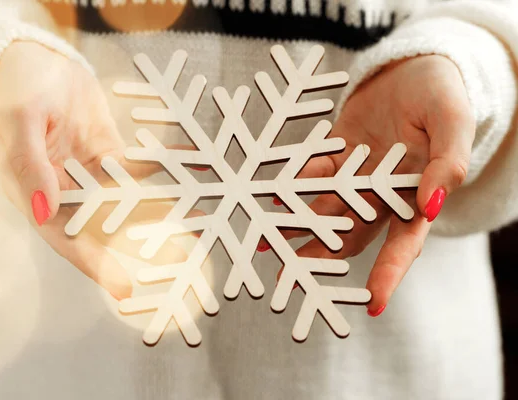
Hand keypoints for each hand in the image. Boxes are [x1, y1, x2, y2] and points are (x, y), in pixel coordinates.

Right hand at [0, 42, 187, 299]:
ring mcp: (88, 174)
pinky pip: (136, 168)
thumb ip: (30, 165)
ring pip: (124, 204)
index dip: (94, 265)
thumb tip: (43, 211)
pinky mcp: (108, 154)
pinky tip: (189, 171)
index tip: (124, 288)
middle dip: (134, 249)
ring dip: (154, 216)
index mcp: (34, 192)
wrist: (38, 53)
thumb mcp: (21, 121)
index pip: (65, 238)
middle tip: (173, 266)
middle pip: (101, 229)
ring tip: (191, 227)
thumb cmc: (20, 85)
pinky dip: (161, 171)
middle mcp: (63, 190)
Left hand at [274, 55, 474, 315]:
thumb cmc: (442, 95)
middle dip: (321, 257)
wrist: (415, 66)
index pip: (403, 243)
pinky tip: (272, 197)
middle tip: (290, 274)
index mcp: (415, 196)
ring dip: (296, 226)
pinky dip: (293, 186)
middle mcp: (382, 195)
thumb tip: (431, 206)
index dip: (389, 274)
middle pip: (350, 236)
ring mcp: (355, 177)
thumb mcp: (452, 125)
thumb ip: (446, 164)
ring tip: (263, 241)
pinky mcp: (336, 156)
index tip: (373, 305)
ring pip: (324, 211)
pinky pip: (312, 175)